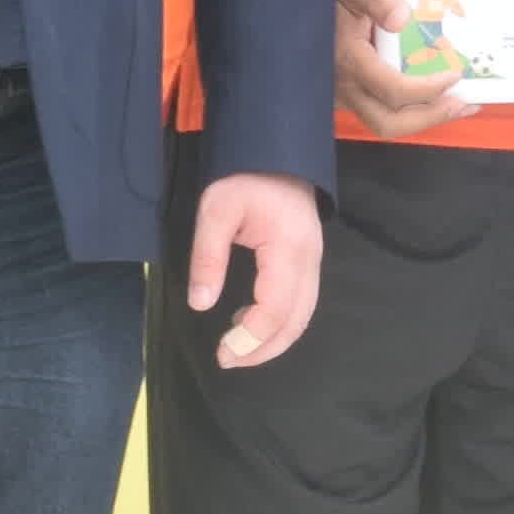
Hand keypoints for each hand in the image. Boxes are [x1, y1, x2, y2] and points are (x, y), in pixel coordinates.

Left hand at [188, 171, 327, 368]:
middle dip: (263, 349)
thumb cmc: (244, 178)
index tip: (222, 352)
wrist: (278, 153)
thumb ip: (207, 257)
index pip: (275, 309)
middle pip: (296, 321)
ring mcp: (314, 263)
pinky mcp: (308, 262)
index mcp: (288, 250)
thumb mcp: (216, 210)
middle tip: (227, 360)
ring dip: (273, 340)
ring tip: (237, 349)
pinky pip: (300, 304)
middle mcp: (309, 262)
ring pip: (302, 316)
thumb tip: (200, 305)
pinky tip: (248, 321)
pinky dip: (278, 323)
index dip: (250, 338)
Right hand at [331, 0, 469, 137]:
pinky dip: (406, 109)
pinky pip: (377, 111)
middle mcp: (341, 84)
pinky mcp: (343, 92)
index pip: (393, 90)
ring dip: (421, 118)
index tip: (454, 75)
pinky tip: (430, 96)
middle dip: (430, 117)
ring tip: (455, 105)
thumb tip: (400, 19)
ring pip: (382, 122)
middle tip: (463, 104)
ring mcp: (340, 92)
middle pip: (388, 123)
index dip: (428, 90)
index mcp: (346, 58)